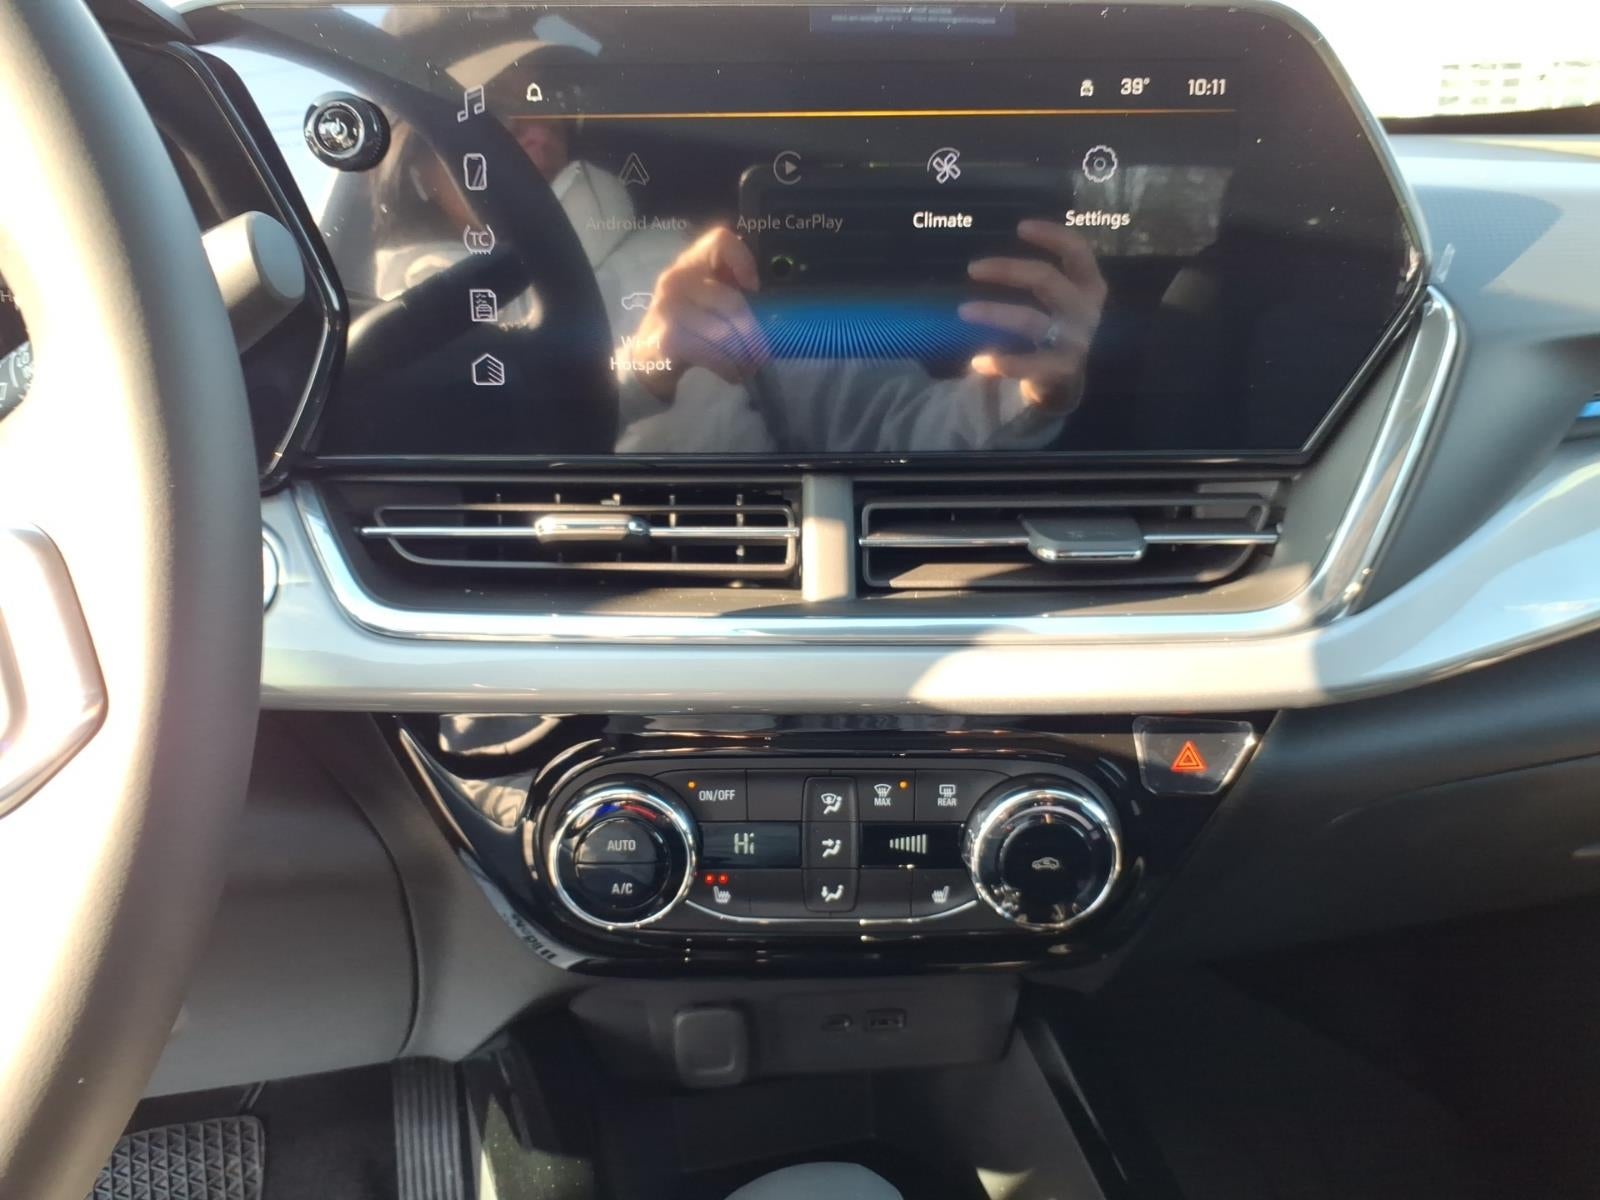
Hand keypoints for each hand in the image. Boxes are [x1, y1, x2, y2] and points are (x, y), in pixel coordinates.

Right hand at [632, 227, 767, 399]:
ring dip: (743, 354)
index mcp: (690, 263)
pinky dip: (727, 366)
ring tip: (750, 366)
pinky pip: (710, 352)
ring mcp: (669, 308)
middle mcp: (676, 279)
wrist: (647, 356)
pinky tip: (732, 374)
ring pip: (723, 331)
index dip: (743, 260)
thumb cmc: (686, 323)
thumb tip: (768, 299)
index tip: (754, 289)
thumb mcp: (704, 297)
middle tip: (762, 352)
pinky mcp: (668, 337)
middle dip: (752, 332)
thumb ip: (729, 287)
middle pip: (731, 300)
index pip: (720, 240)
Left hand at [959, 220, 1106, 411]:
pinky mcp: (1063, 368)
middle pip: (1046, 279)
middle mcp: (1086, 309)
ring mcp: (1077, 340)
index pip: (1077, 251)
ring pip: (1030, 319)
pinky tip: (978, 361)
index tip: (1020, 227)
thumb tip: (986, 261)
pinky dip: (1002, 362)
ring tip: (963, 311)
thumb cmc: (1056, 329)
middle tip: (972, 268)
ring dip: (994, 312)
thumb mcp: (1057, 298)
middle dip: (1007, 270)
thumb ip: (1037, 278)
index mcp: (1089, 285)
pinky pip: (1030, 363)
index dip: (1052, 235)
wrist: (1070, 382)